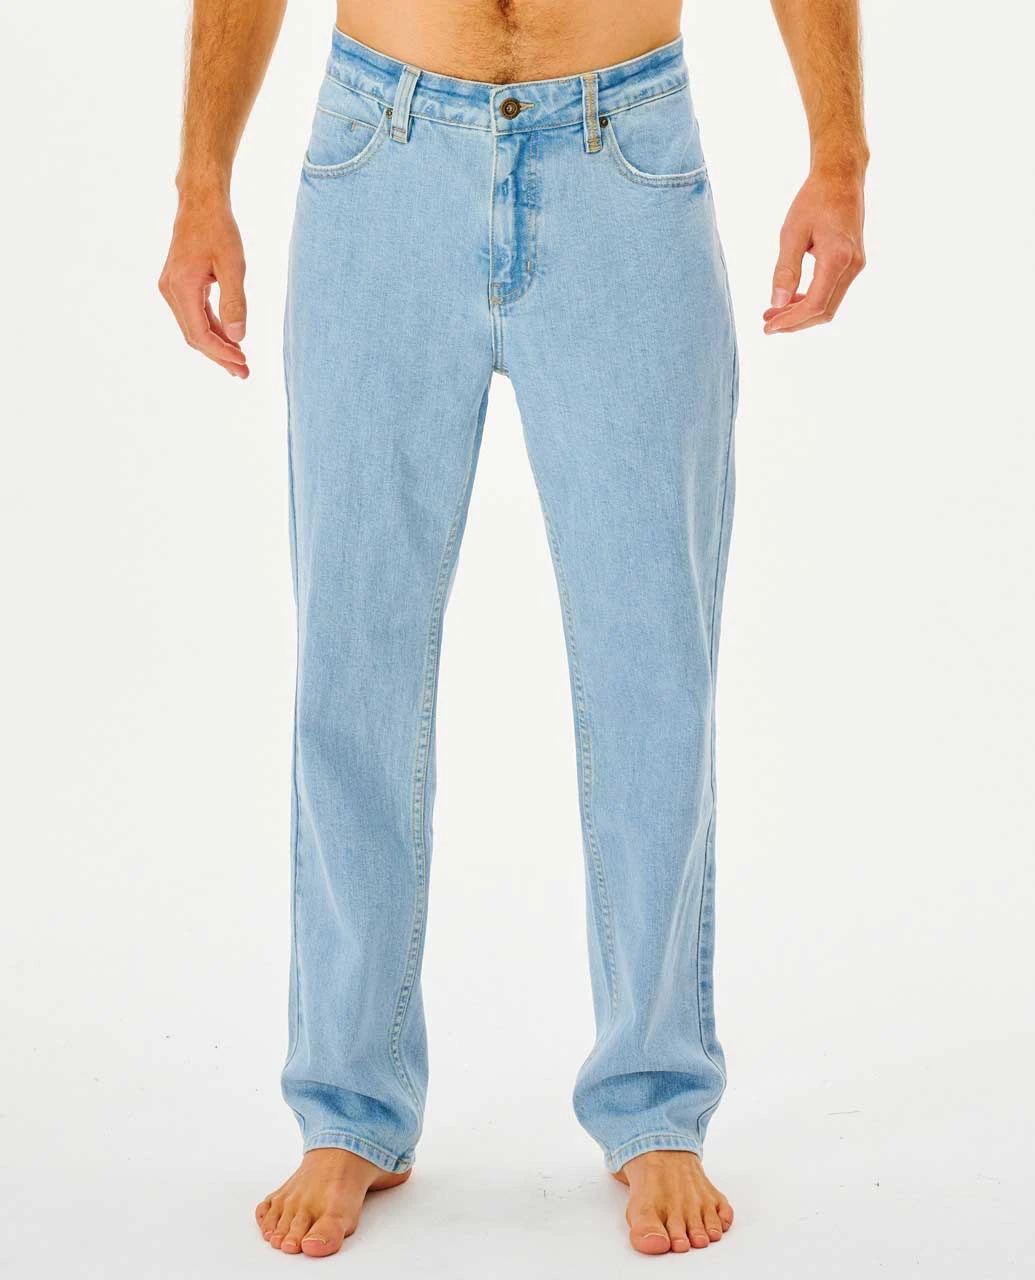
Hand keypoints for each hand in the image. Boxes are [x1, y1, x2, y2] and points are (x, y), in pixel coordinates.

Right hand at [159, 193, 249, 376]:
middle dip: (219, 356)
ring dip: (217, 346)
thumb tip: (238, 338)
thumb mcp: (233, 265)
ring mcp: (171, 289)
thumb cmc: (219, 230)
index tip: (243, 364)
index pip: (200, 334)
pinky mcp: (178, 285)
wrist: (201, 203)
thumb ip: (235, 302)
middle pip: (195, 336)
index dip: (221, 353)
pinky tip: (230, 340)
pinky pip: (195, 315)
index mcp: (181, 288)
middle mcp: (170, 291)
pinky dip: (212, 329)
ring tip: (240, 363)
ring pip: (194, 328)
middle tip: (244, 374)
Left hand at [764, 165, 865, 333]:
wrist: (841, 178)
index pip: (815, 304)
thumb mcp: (792, 233)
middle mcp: (852, 266)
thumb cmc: (814, 200)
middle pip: (824, 311)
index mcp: (837, 258)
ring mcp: (855, 265)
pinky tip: (791, 298)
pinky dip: (812, 301)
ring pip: (829, 304)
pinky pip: (832, 292)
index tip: (769, 326)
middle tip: (767, 322)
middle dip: (795, 322)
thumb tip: (777, 303)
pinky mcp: (853, 263)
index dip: (791, 320)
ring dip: (802, 313)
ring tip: (775, 312)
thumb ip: (785, 269)